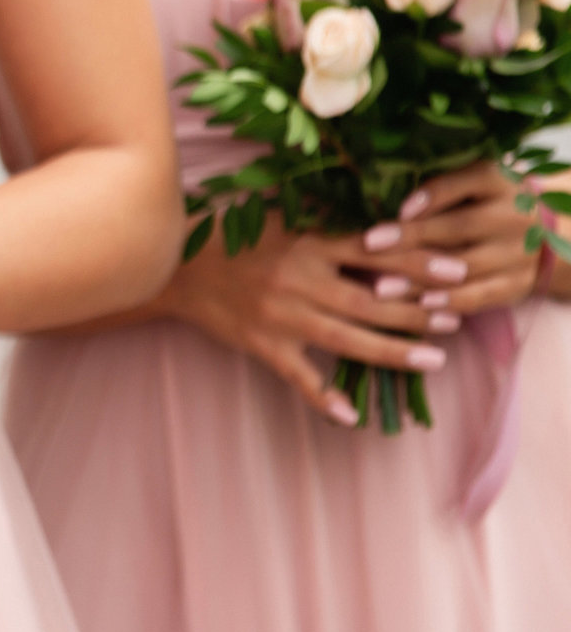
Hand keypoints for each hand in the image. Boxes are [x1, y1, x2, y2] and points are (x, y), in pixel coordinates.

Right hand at [163, 220, 450, 423]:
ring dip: (394, 352)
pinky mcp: (262, 344)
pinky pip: (298, 375)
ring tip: (433, 359)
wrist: (175, 266)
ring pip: (348, 340)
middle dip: (418, 312)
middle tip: (454, 318)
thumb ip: (326, 217)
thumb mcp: (281, 217)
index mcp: (308, 244)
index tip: (456, 271)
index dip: (419, 263)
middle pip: (372, 302)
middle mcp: (300, 281)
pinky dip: (322, 397)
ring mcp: (282, 316)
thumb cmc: (233, 236)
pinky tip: (349, 415)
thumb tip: (380, 215)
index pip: (376, 252)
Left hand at [358, 163, 543, 313]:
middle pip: (459, 227)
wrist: (537, 236)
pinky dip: (451, 302)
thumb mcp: (466, 188)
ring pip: (465, 267)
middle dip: (411, 237)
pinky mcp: (516, 284)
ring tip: (381, 287)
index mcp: (496, 181)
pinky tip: (421, 306)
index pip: (463, 183)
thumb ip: (433, 191)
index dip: (430, 197)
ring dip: (420, 278)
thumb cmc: (478, 205)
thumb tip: (373, 197)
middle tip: (369, 244)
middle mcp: (512, 215)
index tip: (397, 209)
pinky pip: (481, 296)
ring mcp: (518, 252)